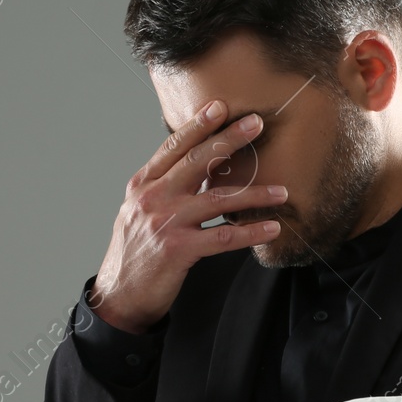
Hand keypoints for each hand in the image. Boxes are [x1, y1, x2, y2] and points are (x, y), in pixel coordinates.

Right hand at [88, 99, 286, 333]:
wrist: (119, 295)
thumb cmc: (134, 252)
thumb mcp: (138, 211)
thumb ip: (162, 187)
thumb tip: (196, 166)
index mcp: (142, 185)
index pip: (173, 147)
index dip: (197, 125)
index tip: (220, 106)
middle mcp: (152, 198)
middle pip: (197, 162)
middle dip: (229, 139)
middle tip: (257, 123)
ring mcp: (165, 223)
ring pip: (217, 199)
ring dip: (255, 193)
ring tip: (282, 191)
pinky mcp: (178, 250)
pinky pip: (223, 237)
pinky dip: (250, 232)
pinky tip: (271, 228)